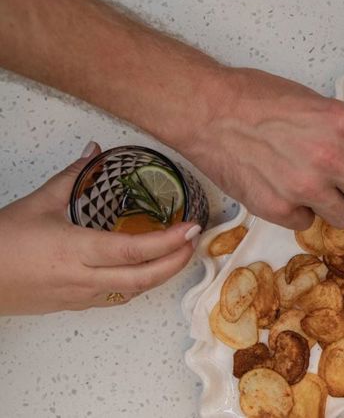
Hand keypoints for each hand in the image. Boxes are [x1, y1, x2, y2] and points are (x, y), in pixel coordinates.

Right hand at [0, 143, 198, 314]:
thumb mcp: (37, 204)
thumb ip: (71, 177)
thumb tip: (94, 151)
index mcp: (75, 251)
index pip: (135, 251)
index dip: (169, 242)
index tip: (192, 229)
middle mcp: (82, 279)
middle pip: (143, 278)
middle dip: (176, 262)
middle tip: (194, 242)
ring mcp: (79, 296)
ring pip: (132, 291)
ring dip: (160, 275)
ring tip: (177, 255)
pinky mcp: (72, 306)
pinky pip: (115, 298)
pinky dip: (137, 284)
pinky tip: (145, 270)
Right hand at [181, 68, 343, 230]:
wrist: (208, 111)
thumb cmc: (256, 99)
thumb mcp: (316, 103)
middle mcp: (331, 159)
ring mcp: (305, 187)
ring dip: (335, 208)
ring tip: (314, 190)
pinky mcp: (278, 208)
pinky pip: (306, 223)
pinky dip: (299, 212)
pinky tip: (283, 190)